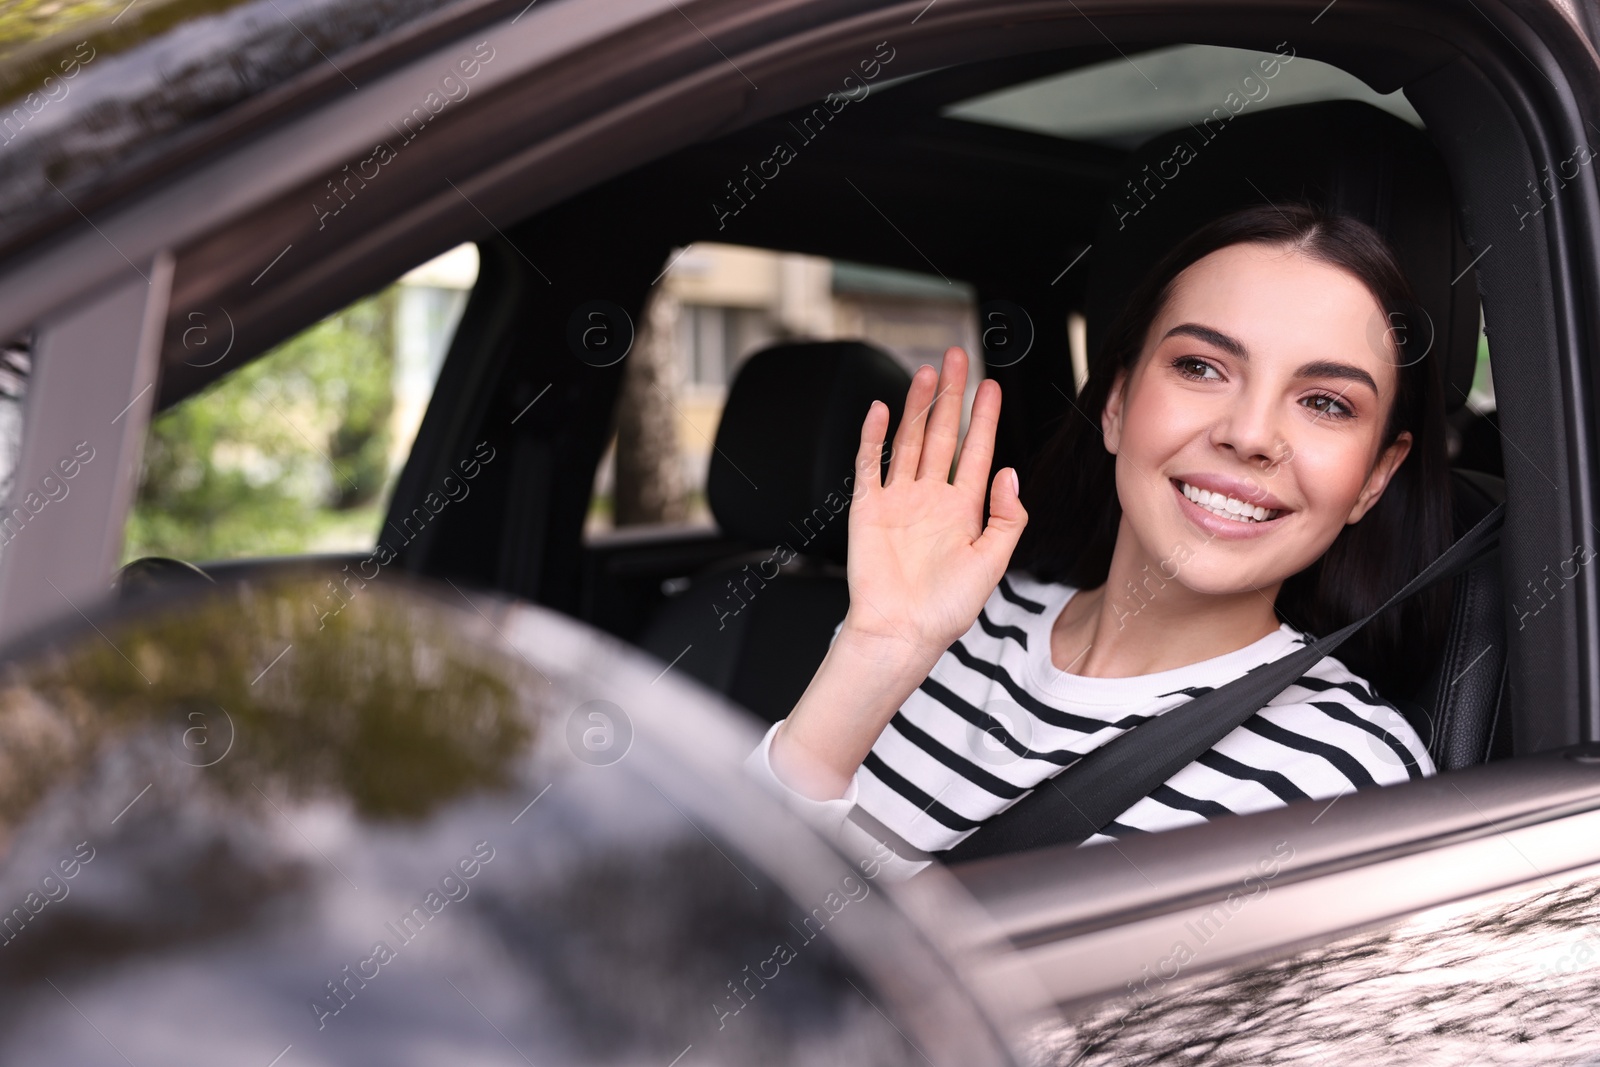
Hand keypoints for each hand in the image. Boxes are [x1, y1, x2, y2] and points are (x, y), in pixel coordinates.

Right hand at [840, 346, 1027, 667]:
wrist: (900, 632)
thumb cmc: (945, 608)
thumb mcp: (992, 562)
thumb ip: (1007, 517)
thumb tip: (1009, 472)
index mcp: (963, 510)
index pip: (977, 452)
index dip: (985, 418)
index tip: (993, 387)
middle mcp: (931, 499)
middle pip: (942, 434)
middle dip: (951, 396)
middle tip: (957, 359)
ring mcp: (898, 500)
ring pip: (909, 440)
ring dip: (917, 406)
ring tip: (927, 373)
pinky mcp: (868, 509)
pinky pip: (870, 465)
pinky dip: (872, 436)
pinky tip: (880, 409)